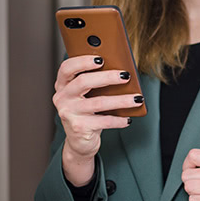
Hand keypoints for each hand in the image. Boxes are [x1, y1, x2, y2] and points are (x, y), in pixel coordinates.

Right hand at [52, 55, 143, 185]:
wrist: (80, 141)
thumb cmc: (87, 113)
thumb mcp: (88, 95)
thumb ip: (97, 82)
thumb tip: (121, 72)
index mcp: (63, 85)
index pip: (67, 67)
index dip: (82, 61)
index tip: (101, 58)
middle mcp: (62, 98)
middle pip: (83, 82)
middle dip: (107, 77)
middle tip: (126, 76)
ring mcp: (68, 113)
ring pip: (98, 103)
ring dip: (121, 100)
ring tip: (137, 98)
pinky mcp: (78, 127)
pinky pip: (103, 121)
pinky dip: (119, 120)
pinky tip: (129, 118)